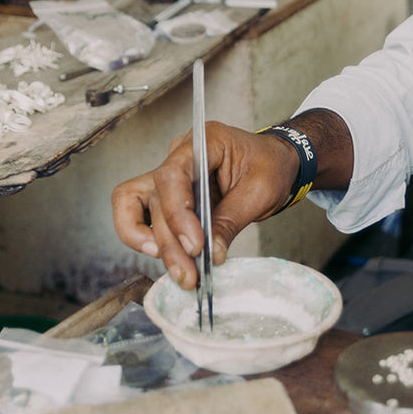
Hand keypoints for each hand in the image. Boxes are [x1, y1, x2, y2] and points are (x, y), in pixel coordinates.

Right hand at [112, 123, 300, 288]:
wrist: (276, 164)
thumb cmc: (270, 167)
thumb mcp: (260, 192)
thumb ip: (231, 221)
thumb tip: (211, 254)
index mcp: (205, 141)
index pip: (173, 174)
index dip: (178, 213)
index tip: (195, 246)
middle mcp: (180, 153)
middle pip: (157, 196)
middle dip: (171, 241)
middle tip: (190, 273)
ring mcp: (170, 173)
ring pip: (136, 204)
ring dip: (151, 242)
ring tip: (177, 271)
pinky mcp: (169, 193)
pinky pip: (138, 211)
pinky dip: (140, 235)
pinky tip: (162, 256)